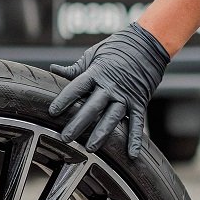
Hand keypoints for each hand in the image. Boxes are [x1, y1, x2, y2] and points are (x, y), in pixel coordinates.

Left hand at [47, 23, 170, 157]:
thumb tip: (53, 70)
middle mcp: (110, 87)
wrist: (148, 44)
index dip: (64, 99)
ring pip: (112, 117)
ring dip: (101, 134)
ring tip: (90, 148)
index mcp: (96, 73)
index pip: (77, 88)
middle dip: (78, 123)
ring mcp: (126, 96)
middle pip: (92, 107)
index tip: (52, 112)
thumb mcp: (93, 55)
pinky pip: (136, 123)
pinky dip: (135, 139)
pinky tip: (132, 154)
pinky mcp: (139, 102)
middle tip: (66, 138)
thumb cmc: (117, 48)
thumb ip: (75, 68)